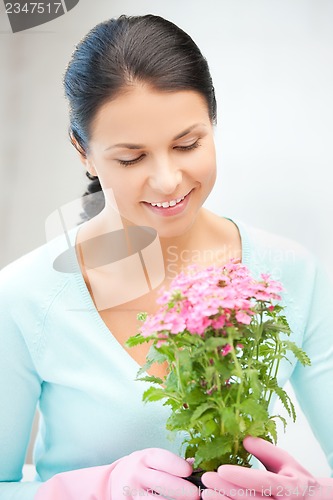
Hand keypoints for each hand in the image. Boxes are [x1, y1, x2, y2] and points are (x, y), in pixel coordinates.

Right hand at [110, 448, 199, 498]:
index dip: (179, 467)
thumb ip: (171, 462)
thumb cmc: (142, 468)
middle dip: (183, 490)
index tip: (191, 472)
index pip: (164, 460)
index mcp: (146, 457)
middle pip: (163, 483)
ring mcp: (131, 491)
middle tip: (196, 495)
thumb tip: (193, 465)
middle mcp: (137, 473)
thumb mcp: (152, 459)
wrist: (115, 479)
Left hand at [201, 436, 331, 498]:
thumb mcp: (285, 461)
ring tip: (206, 493)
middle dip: (226, 489)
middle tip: (207, 478)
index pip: (264, 482)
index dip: (242, 476)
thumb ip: (265, 449)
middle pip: (251, 499)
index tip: (221, 468)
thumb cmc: (296, 480)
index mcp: (291, 487)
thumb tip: (243, 438)